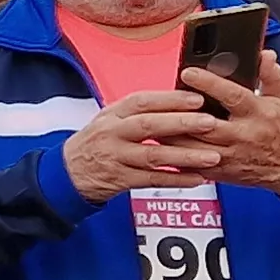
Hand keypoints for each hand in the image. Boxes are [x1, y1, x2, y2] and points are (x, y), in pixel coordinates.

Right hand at [58, 89, 225, 203]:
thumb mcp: (110, 119)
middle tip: (210, 123)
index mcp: (113, 114)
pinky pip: (152, 180)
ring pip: (154, 156)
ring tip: (213, 156)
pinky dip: (176, 179)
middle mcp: (113, 134)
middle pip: (149, 126)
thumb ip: (139, 112)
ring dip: (185, 156)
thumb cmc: (96, 142)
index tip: (197, 99)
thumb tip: (178, 101)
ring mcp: (116, 158)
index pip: (142, 102)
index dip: (170, 100)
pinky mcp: (120, 180)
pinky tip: (197, 178)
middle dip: (182, 124)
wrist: (67, 173)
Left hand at [171, 54, 279, 196]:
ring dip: (171, 136)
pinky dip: (175, 156)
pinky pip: (192, 166)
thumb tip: (264, 54)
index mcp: (258, 113)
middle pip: (205, 125)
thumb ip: (271, 75)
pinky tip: (161, 145)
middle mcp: (243, 136)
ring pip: (193, 148)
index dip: (209, 84)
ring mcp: (231, 156)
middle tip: (160, 101)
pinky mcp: (222, 172)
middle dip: (181, 114)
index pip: (232, 96)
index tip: (188, 72)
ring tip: (154, 121)